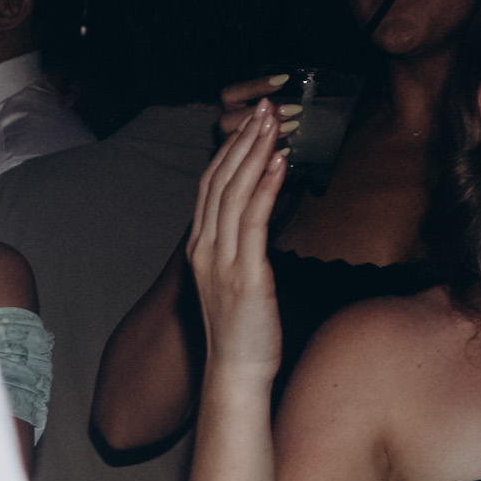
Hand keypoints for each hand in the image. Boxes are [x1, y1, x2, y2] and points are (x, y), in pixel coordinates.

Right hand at [182, 90, 293, 377]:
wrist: (235, 372)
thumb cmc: (243, 333)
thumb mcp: (237, 281)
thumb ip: (242, 248)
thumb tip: (263, 217)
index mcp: (200, 249)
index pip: (210, 187)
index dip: (229, 150)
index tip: (250, 122)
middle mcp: (204, 249)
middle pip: (219, 181)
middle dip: (243, 140)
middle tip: (265, 107)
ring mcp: (221, 261)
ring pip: (233, 193)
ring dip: (255, 153)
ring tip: (274, 123)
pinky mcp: (245, 274)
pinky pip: (252, 221)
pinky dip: (265, 186)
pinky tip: (279, 162)